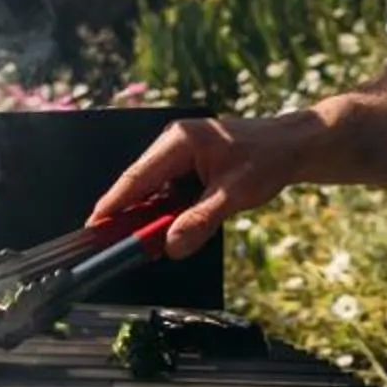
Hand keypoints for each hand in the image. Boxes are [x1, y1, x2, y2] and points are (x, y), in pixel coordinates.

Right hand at [90, 112, 327, 257]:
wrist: (292, 146)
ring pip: (153, 188)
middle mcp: (175, 142)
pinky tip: (166, 229)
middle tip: (110, 243)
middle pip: (140, 182)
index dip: (113, 203)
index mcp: (181, 140)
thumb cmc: (267, 159)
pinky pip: (167, 190)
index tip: (95, 226)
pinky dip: (165, 210)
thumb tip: (172, 246)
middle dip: (128, 214)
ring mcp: (180, 152)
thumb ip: (201, 220)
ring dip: (149, 215)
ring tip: (139, 242)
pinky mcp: (188, 164)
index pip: (137, 176)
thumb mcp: (235, 193)